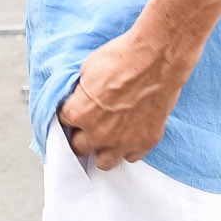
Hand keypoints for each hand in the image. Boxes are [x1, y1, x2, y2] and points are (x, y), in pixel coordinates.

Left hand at [56, 26, 196, 170]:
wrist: (157, 58)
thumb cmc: (123, 58)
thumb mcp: (88, 69)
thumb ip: (81, 92)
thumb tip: (80, 97)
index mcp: (80, 113)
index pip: (64, 123)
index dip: (70, 115)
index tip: (75, 112)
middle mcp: (98, 133)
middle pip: (79, 148)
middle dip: (82, 136)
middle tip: (88, 126)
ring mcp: (123, 141)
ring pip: (104, 162)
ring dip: (103, 150)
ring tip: (107, 138)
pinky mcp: (145, 142)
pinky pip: (131, 157)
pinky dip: (129, 148)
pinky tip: (129, 135)